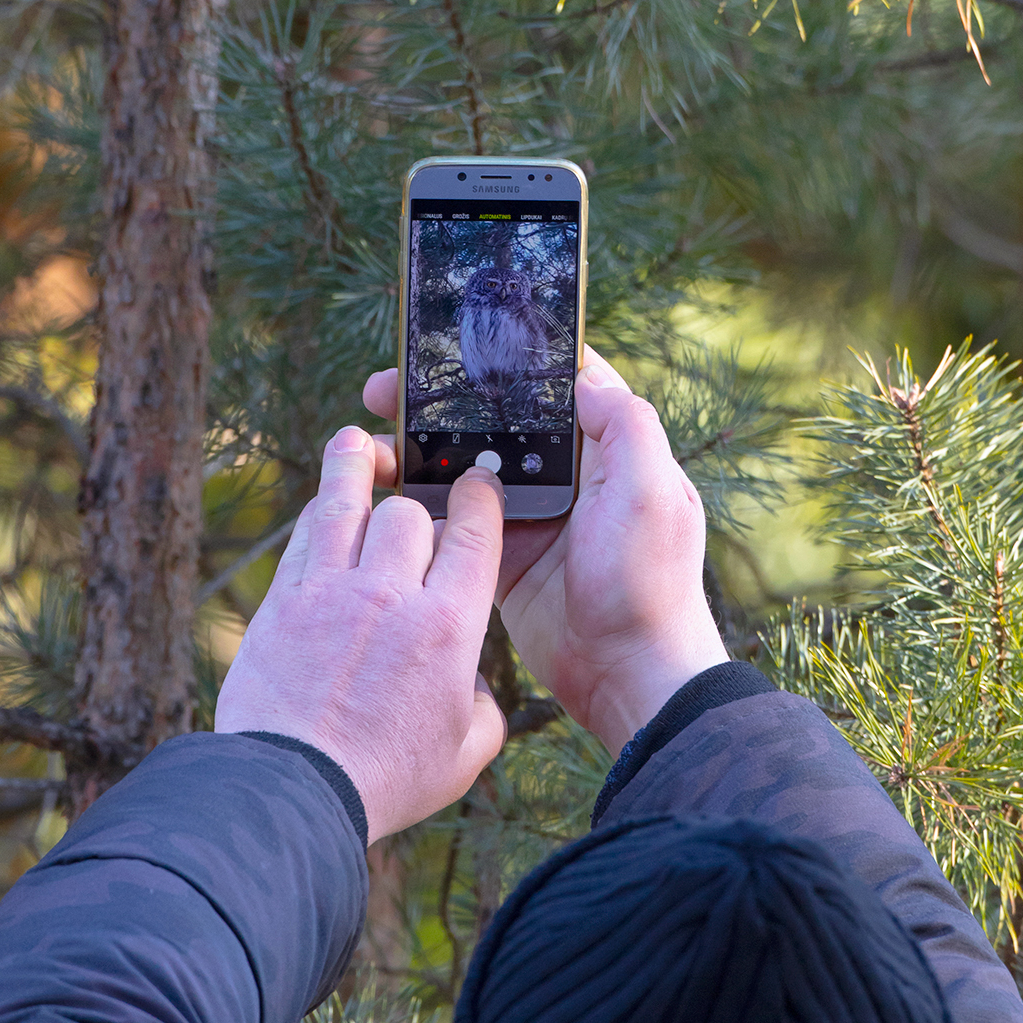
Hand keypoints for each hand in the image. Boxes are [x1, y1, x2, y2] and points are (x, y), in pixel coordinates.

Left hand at [213, 427, 506, 844]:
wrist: (293, 793)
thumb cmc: (385, 780)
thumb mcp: (465, 753)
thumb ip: (484, 706)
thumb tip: (472, 685)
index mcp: (449, 626)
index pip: (474, 530)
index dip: (479, 495)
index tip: (477, 487)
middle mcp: (391, 595)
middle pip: (410, 512)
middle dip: (420, 505)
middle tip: (421, 512)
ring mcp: (331, 592)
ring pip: (346, 498)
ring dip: (355, 463)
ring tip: (360, 442)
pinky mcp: (282, 600)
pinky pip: (304, 533)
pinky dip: (319, 510)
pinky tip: (325, 505)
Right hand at [361, 351, 725, 756]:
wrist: (628, 676)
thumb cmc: (650, 584)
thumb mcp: (651, 494)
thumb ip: (626, 427)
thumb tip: (585, 377)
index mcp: (606, 451)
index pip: (556, 385)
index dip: (509, 360)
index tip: (457, 346)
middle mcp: (567, 476)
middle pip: (497, 421)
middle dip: (441, 402)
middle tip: (383, 391)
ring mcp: (531, 517)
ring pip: (465, 467)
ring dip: (417, 451)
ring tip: (370, 445)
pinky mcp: (501, 558)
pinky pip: (451, 522)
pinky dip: (417, 507)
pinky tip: (381, 495)